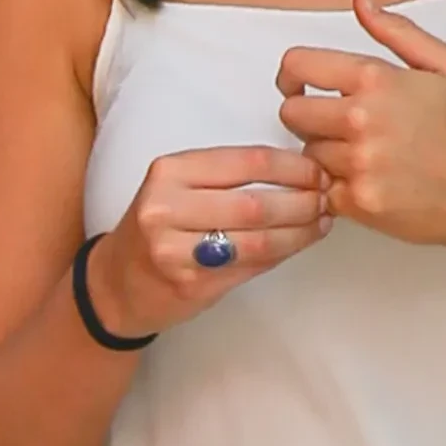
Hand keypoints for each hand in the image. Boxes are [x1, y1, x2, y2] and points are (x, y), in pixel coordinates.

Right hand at [88, 146, 330, 338]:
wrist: (117, 283)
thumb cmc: (157, 228)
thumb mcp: (176, 189)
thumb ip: (225, 179)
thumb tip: (297, 174)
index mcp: (168, 171)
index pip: (245, 161)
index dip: (291, 167)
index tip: (318, 171)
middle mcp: (167, 207)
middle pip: (256, 202)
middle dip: (303, 200)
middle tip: (328, 198)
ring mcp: (178, 250)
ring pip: (259, 239)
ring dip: (301, 231)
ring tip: (322, 221)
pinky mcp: (192, 284)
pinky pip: (252, 266)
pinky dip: (284, 252)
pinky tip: (300, 242)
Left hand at [276, 0, 445, 251]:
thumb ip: (397, 31)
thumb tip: (360, 3)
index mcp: (375, 79)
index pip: (297, 65)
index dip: (291, 75)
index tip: (297, 85)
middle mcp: (360, 118)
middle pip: (291, 113)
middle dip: (306, 116)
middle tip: (333, 125)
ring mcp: (358, 162)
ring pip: (307, 153)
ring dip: (325, 154)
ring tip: (362, 155)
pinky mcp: (360, 201)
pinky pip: (322, 189)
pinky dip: (337, 188)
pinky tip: (366, 181)